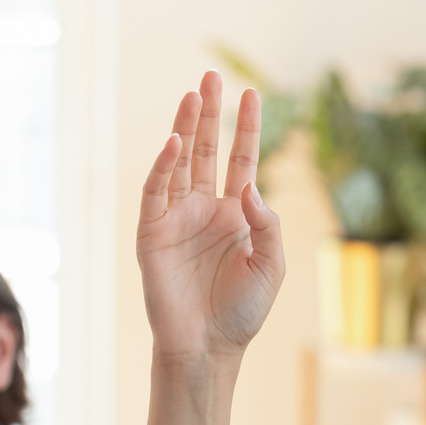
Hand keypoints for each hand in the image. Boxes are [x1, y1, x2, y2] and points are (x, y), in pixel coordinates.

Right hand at [137, 70, 284, 365]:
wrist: (207, 347)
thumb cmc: (243, 311)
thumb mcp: (271, 265)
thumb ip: (266, 223)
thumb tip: (247, 185)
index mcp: (237, 216)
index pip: (241, 161)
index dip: (246, 128)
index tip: (252, 94)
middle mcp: (206, 210)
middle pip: (206, 151)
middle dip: (210, 115)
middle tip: (212, 77)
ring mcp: (178, 219)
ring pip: (180, 163)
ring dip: (185, 129)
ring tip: (193, 95)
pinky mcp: (153, 233)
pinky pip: (157, 192)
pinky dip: (163, 166)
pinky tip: (175, 142)